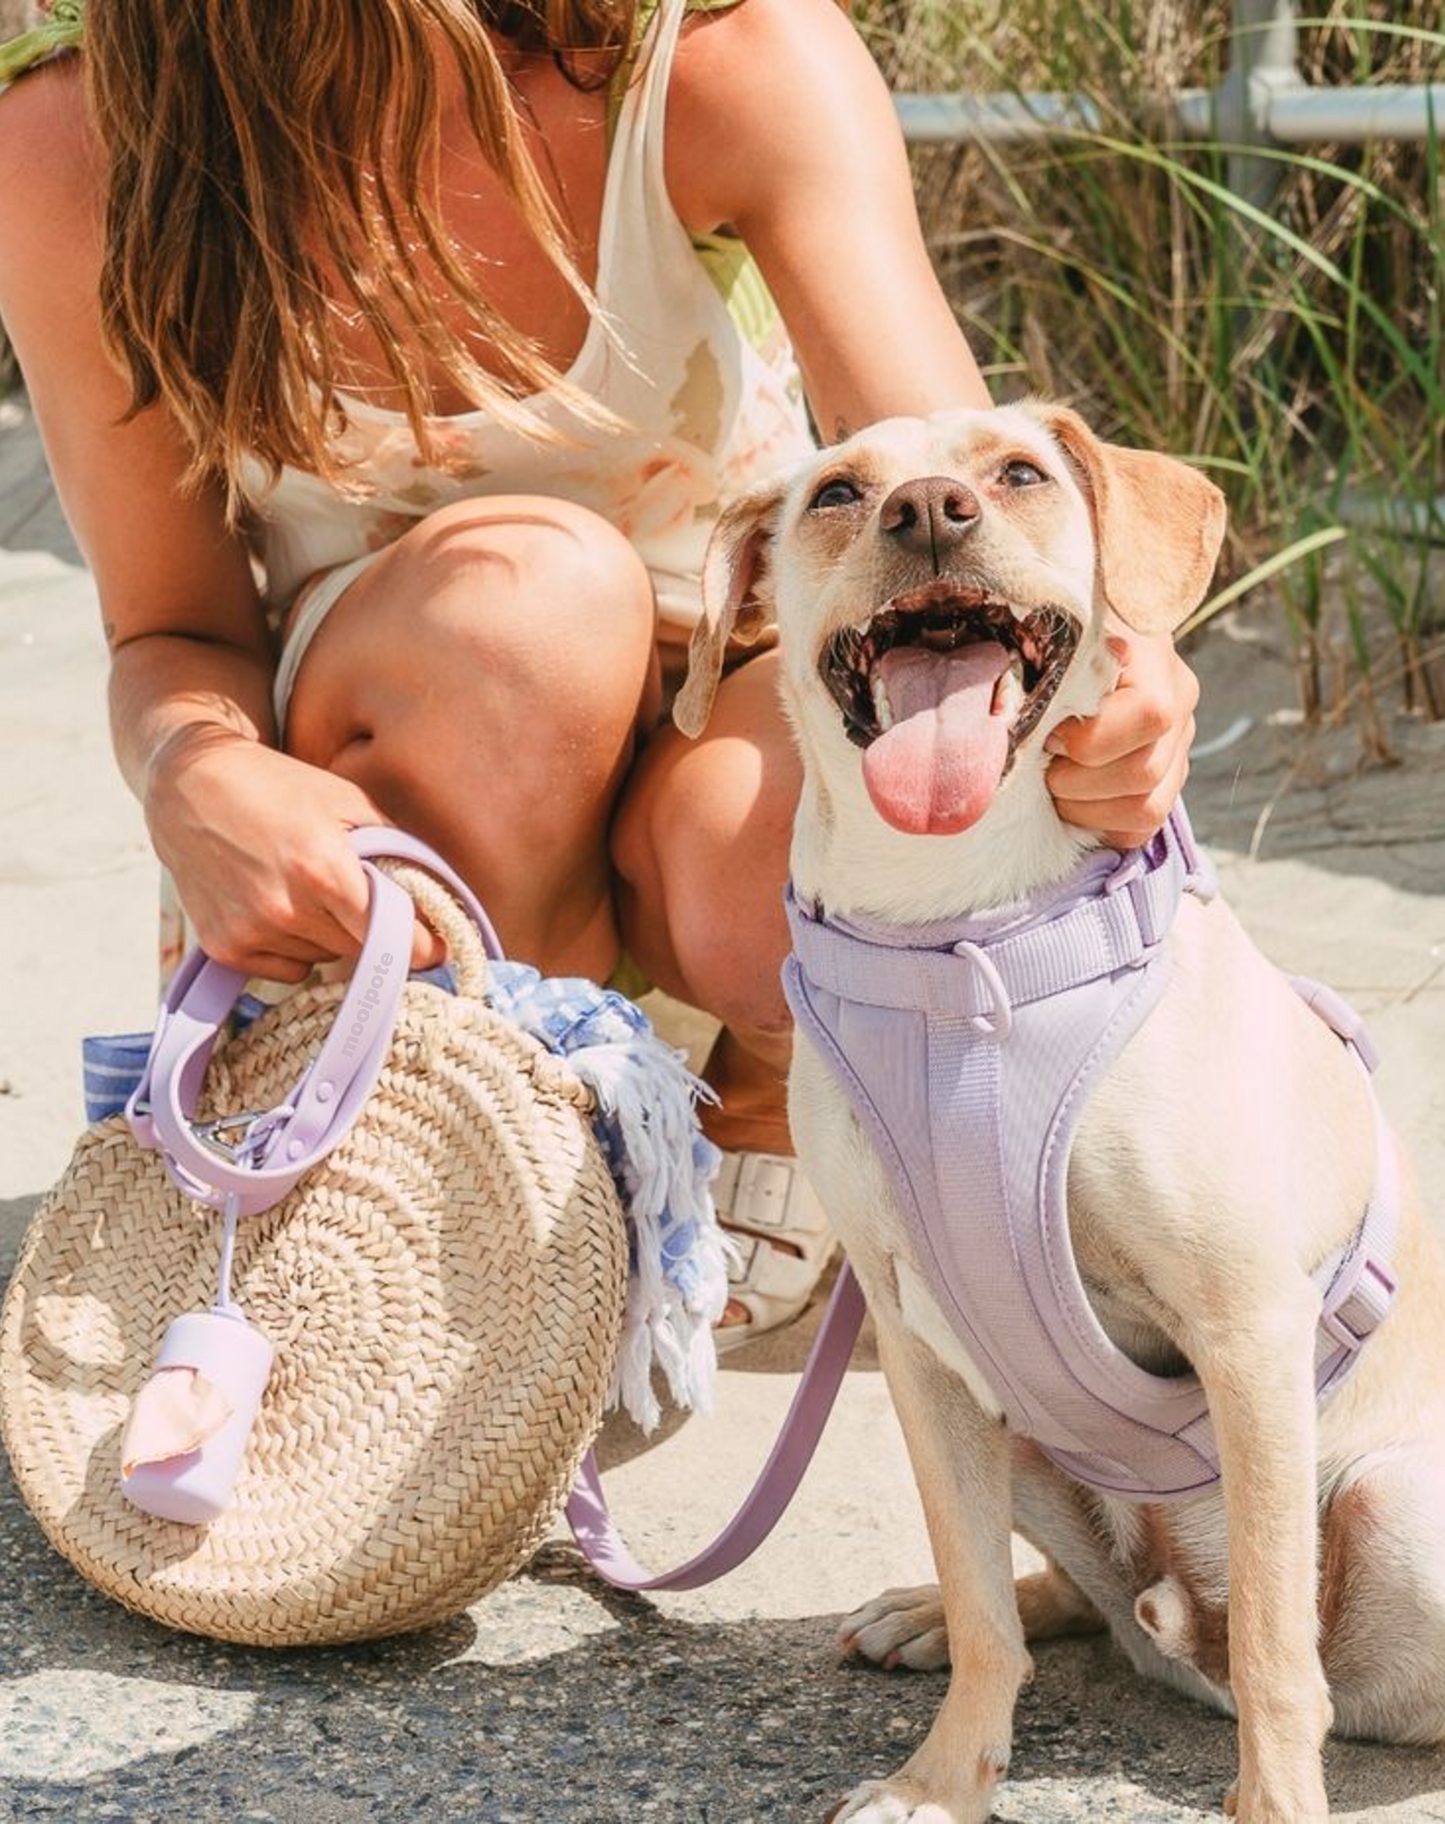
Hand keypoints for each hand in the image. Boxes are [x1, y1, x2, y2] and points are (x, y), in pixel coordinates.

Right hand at [144, 726, 445, 981]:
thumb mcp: (348, 802)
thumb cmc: (278, 786)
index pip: (395, 937)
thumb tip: (439, 895)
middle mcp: (287, 908)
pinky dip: (295, 949)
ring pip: (325, 960)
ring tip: (306, 890)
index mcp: (325, 870)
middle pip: (362, 950)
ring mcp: (252, 932)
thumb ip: (398, 850)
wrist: (189, 785)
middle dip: (372, 930)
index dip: (424, 948)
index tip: (439, 950)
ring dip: (330, 937)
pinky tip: (279, 907)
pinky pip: (288, 970)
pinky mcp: (225, 949)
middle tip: (359, 897)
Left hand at [1044, 630, 1198, 847]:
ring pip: (1147, 808)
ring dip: (1085, 808)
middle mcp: (1178, 701)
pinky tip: (1071, 800)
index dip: (1092, 740)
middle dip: (1077, 781)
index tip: (1049, 735)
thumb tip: (1010, 708)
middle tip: (1044, 766)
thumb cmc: (1048, 636)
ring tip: (1054, 782)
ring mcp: (1176, 745)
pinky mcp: (1165, 780)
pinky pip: (1142, 828)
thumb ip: (1036, 654)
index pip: (1150, 715)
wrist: (1068, 649)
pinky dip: (1099, 824)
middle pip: (1144, 772)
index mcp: (1153, 657)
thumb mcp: (1043, 632)